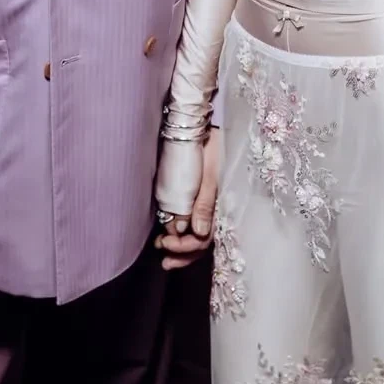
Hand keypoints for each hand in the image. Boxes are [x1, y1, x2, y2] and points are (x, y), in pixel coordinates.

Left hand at [155, 129, 219, 270]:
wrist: (213, 126)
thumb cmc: (214, 149)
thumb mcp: (210, 175)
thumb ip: (205, 204)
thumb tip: (197, 233)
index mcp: (221, 207)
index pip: (204, 239)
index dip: (185, 247)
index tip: (166, 243)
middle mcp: (217, 210)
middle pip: (201, 243)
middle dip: (182, 254)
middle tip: (162, 257)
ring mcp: (209, 205)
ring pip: (198, 236)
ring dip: (181, 247)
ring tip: (161, 249)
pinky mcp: (201, 197)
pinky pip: (194, 223)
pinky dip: (182, 232)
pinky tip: (169, 234)